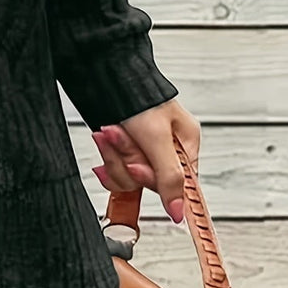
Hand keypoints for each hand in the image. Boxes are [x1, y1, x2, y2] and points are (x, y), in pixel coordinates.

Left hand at [90, 98, 200, 225]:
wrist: (103, 76)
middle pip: (148, 180)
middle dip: (128, 158)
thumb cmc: (135, 96)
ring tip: (109, 131)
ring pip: (128, 176)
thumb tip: (179, 211)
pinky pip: (115, 171)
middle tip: (121, 135)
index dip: (155, 178)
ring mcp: (142, 151)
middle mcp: (165, 150)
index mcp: (184, 144)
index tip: (136, 167)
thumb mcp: (157, 137)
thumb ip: (169, 176)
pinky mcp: (122, 152)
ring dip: (114, 154)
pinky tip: (103, 139)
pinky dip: (106, 155)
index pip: (178, 184)